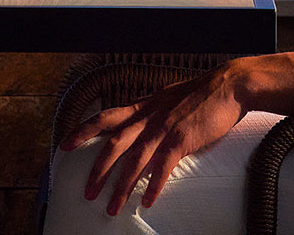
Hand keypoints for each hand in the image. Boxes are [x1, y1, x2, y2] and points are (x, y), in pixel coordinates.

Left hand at [61, 63, 249, 214]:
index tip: (64, 143)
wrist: (229, 85)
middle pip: (114, 144)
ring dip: (121, 187)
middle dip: (98, 170)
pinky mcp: (182, 139)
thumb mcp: (168, 97)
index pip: (105, 117)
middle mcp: (148, 116)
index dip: (83, 130)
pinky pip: (163, 166)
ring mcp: (164, 128)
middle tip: (86, 193)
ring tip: (112, 208)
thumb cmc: (201, 94)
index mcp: (143, 106)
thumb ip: (152, 110)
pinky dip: (153, 185)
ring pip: (134, 161)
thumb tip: (138, 119)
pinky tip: (147, 202)